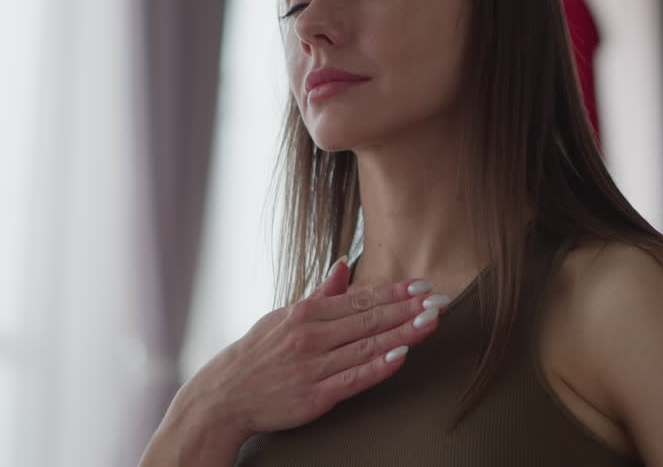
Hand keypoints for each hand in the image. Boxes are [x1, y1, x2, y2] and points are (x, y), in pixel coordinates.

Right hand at [149, 258, 449, 458]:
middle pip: (370, 319)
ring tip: (432, 321)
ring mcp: (313, 366)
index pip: (360, 300)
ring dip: (404, 333)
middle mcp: (311, 336)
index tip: (423, 284)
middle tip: (441, 299)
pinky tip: (402, 357)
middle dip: (409, 308)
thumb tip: (345, 265)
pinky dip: (378, 367)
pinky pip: (352, 379)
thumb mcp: (283, 317)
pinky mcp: (314, 396)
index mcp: (305, 313)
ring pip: (367, 346)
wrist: (221, 398)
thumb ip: (320, 294)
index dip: (395, 292)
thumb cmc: (256, 356)